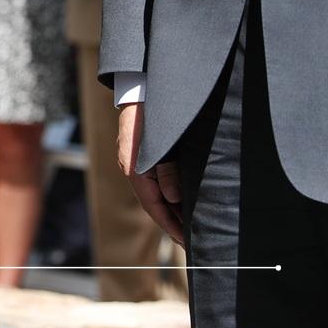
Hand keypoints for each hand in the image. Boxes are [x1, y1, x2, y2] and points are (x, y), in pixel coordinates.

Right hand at [117, 103, 185, 244]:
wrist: (139, 85)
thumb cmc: (152, 112)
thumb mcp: (162, 142)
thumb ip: (167, 170)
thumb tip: (173, 198)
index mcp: (134, 168)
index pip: (153, 206)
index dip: (170, 225)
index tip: (187, 241)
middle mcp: (133, 167)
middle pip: (153, 202)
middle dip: (172, 221)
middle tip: (194, 238)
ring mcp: (137, 160)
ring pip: (155, 191)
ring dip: (172, 208)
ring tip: (192, 222)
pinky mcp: (143, 153)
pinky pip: (156, 180)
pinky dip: (170, 193)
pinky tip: (183, 197)